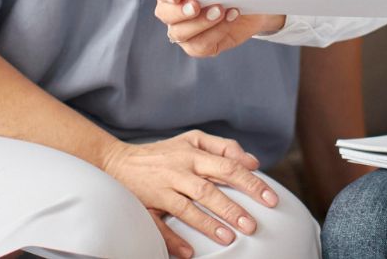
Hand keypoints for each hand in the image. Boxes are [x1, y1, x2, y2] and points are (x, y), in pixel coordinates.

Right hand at [101, 130, 278, 257]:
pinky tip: (188, 252)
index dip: (250, 181)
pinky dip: (172, 239)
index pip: (228, 166)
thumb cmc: (163, 152)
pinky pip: (158, 224)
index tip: (269, 198)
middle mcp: (179, 170)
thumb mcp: (193, 140)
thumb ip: (224, 147)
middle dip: (232, 206)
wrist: (117, 160)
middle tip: (253, 224)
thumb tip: (253, 161)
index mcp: (193, 154)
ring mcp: (162, 188)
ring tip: (229, 238)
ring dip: (208, 223)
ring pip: (188, 206)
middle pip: (209, 188)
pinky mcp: (146, 204)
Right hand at [151, 0, 285, 58]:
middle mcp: (172, 10)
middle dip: (180, 11)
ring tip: (220, 11)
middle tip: (196, 5)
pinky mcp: (197, 46)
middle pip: (164, 13)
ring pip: (180, 32)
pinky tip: (230, 18)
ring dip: (201, 22)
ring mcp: (182, 30)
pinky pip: (199, 45)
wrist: (251, 4)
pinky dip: (216, 32)